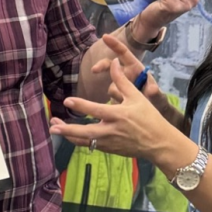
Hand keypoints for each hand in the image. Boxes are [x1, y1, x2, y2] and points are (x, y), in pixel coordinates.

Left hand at [53, 57, 195, 170]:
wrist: (158, 143)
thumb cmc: (149, 118)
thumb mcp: (136, 97)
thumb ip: (122, 81)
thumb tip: (113, 62)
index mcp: (118, 115)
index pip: (96, 110)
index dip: (81, 105)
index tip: (67, 100)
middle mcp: (112, 131)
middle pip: (85, 132)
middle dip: (67, 130)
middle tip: (52, 126)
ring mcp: (109, 142)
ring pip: (84, 141)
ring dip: (68, 135)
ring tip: (55, 129)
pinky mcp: (109, 149)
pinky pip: (90, 145)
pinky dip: (78, 139)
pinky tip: (70, 134)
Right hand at [91, 36, 177, 122]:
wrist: (152, 113)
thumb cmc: (156, 98)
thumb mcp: (158, 95)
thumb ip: (155, 92)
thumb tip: (153, 89)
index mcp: (135, 68)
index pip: (123, 53)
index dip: (114, 44)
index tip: (105, 37)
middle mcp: (125, 74)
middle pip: (109, 65)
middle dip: (101, 66)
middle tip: (94, 70)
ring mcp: (119, 85)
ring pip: (111, 88)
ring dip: (118, 96)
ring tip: (132, 104)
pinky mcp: (115, 96)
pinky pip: (111, 98)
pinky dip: (116, 104)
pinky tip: (124, 110)